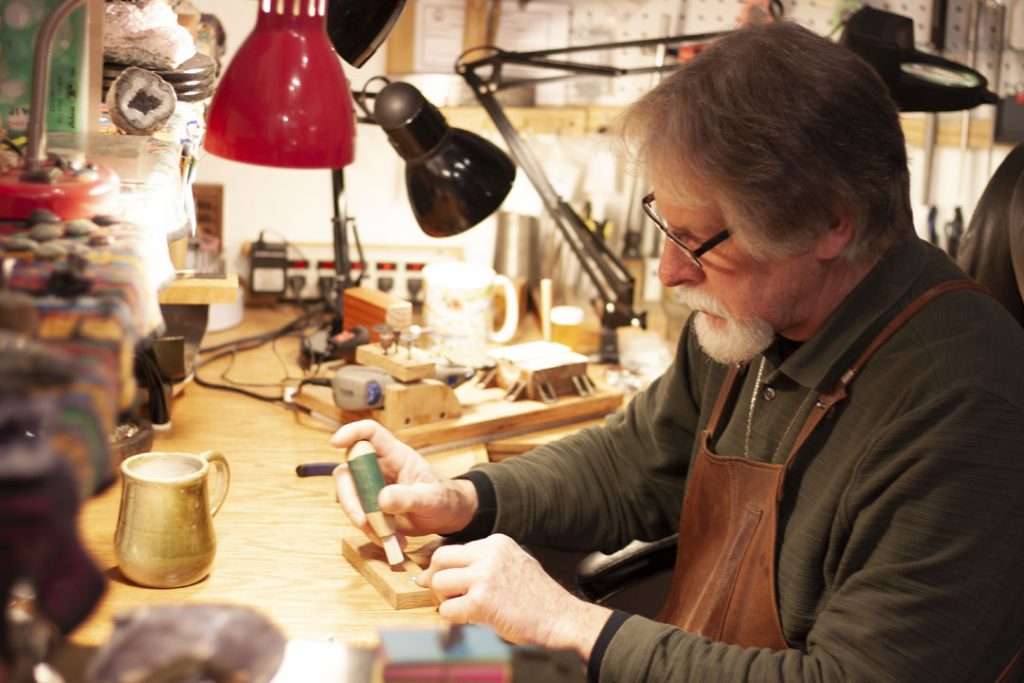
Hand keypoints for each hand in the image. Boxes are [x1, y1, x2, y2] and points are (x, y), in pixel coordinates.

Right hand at [330, 420, 477, 540]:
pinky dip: (371, 532)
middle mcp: (379, 468)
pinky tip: (392, 541)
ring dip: (363, 521)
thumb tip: (382, 500)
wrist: (446, 516)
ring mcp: (373, 487)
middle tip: (361, 521)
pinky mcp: (371, 506)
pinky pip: (360, 517)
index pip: (370, 433)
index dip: (352, 432)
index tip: (336, 442)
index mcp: (395, 455)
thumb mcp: (431, 499)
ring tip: (388, 537)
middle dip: (349, 497)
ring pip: (350, 497)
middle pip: (349, 471)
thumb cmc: (442, 498)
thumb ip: (408, 497)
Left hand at [417, 534, 611, 660]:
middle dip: (435, 578)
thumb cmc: (537, 597)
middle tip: (442, 595)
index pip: (454, 549)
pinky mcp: (481, 602)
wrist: (559, 617)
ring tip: (460, 608)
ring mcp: (484, 577)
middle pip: (440, 558)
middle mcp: (488, 554)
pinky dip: (452, 619)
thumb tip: (446, 570)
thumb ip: (484, 562)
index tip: (444, 582)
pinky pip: (447, 610)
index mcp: (496, 543)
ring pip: (438, 583)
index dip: (446, 568)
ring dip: (444, 599)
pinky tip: (469, 620)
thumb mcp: (513, 563)